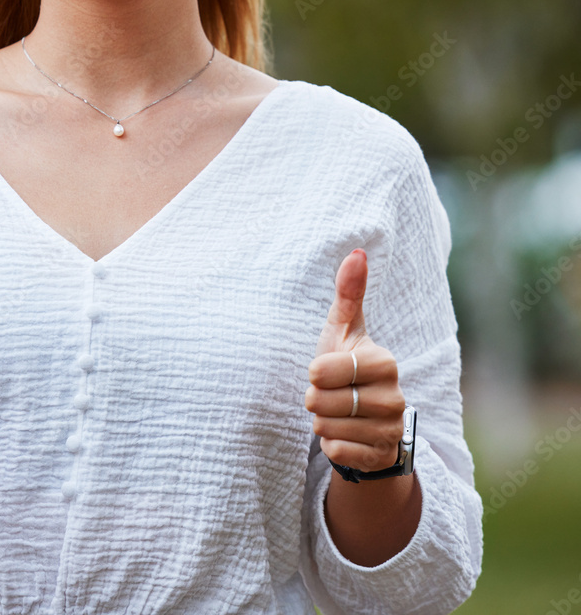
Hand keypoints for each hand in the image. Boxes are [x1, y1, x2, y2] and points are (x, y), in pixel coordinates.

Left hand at [305, 249, 405, 471]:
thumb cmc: (345, 366)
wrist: (362, 418)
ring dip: (321, 422)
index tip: (322, 371)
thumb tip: (357, 252)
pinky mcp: (383, 457)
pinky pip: (337, 453)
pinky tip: (344, 435)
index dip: (313, 373)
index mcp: (384, 361)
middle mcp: (395, 396)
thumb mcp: (343, 329)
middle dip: (314, 400)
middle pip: (322, 402)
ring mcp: (391, 429)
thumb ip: (348, 292)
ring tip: (336, 413)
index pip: (322, 371)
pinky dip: (331, 445)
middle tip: (329, 394)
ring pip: (326, 428)